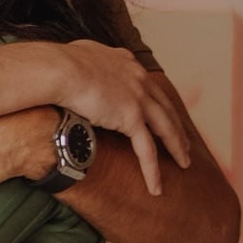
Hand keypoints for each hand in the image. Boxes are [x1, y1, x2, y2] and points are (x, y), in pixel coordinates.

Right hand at [48, 42, 189, 195]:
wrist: (59, 69)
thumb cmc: (57, 63)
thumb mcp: (79, 55)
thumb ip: (87, 62)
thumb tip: (77, 67)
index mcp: (126, 63)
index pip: (149, 86)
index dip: (159, 101)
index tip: (163, 112)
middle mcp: (138, 79)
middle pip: (165, 107)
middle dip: (177, 126)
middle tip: (185, 142)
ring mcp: (138, 98)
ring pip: (165, 128)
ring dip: (177, 147)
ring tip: (184, 163)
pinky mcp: (130, 118)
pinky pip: (146, 150)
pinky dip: (152, 171)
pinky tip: (156, 187)